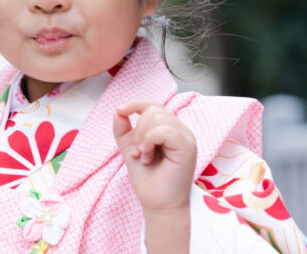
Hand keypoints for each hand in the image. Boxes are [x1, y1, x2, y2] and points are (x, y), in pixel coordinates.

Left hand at [113, 100, 195, 214]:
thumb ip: (123, 128)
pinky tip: (148, 157)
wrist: (157, 203)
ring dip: (142, 138)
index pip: (153, 104)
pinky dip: (149, 141)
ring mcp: (186, 138)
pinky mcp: (188, 147)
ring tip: (145, 157)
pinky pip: (163, 130)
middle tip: (138, 153)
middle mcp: (181, 130)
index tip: (120, 111)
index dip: (135, 103)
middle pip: (152, 110)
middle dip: (137, 131)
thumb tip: (118, 108)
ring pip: (156, 117)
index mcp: (170, 128)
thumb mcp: (130, 147)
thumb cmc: (147, 178)